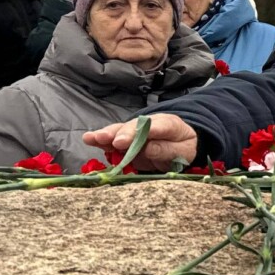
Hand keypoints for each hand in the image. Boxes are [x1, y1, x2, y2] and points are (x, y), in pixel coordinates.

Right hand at [82, 114, 198, 172]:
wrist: (180, 142)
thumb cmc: (183, 146)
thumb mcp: (184, 151)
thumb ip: (168, 150)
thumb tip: (149, 149)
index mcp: (168, 124)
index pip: (155, 126)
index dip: (138, 133)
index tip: (122, 141)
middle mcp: (148, 124)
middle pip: (132, 127)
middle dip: (118, 133)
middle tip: (106, 140)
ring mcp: (135, 131)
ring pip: (119, 131)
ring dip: (105, 135)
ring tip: (90, 138)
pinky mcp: (127, 140)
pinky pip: (114, 140)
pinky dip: (102, 141)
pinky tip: (90, 140)